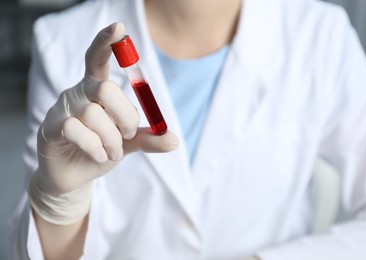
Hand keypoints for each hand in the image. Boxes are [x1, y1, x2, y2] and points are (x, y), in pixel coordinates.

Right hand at [28, 22, 178, 223]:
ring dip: (112, 140)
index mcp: (96, 89)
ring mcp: (62, 109)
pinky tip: (99, 156)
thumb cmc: (100, 150)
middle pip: (106, 89)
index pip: (98, 58)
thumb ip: (149, 138)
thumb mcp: (129, 143)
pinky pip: (75, 130)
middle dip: (125, 117)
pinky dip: (95, 147)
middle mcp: (78, 93)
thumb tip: (175, 139)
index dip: (106, 43)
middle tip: (127, 135)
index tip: (119, 28)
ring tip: (112, 152)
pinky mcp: (50, 128)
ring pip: (94, 115)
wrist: (74, 175)